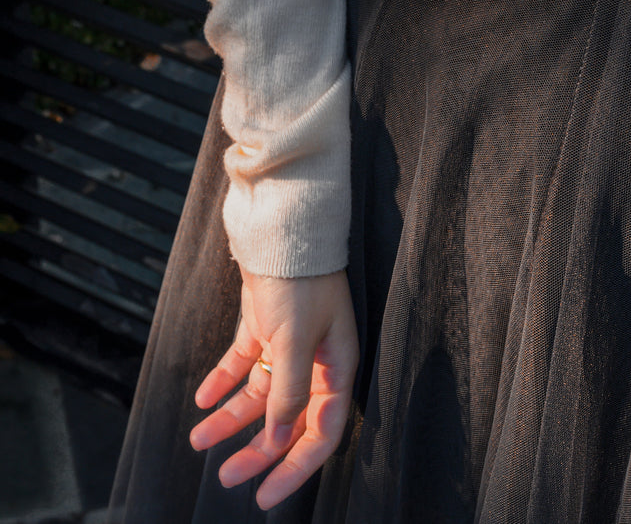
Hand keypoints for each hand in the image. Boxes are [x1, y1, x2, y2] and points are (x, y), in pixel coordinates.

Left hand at [189, 268, 357, 509]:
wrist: (283, 228)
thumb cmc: (301, 280)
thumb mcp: (296, 340)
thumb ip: (290, 391)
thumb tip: (280, 435)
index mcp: (337, 366)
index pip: (322, 431)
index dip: (295, 467)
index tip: (265, 496)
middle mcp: (316, 360)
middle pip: (287, 419)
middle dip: (256, 451)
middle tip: (226, 476)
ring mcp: (288, 342)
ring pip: (260, 395)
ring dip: (231, 419)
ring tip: (199, 439)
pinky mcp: (263, 326)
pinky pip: (242, 365)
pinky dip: (223, 382)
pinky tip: (202, 400)